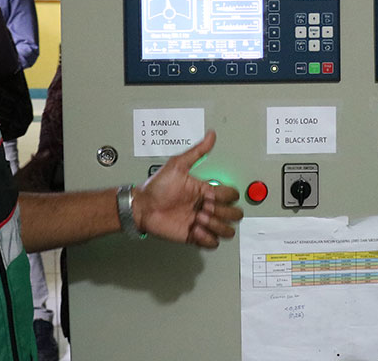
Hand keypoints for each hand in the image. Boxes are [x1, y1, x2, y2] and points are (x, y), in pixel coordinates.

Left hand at [133, 131, 243, 247]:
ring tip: (198, 220)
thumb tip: (211, 135)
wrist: (142, 207)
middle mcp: (207, 207)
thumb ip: (197, 152)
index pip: (231, 195)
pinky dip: (207, 238)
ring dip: (216, 225)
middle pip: (235, 214)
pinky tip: (194, 230)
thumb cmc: (157, 187)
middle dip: (222, 212)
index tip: (206, 195)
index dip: (223, 196)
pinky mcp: (194, 237)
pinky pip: (212, 243)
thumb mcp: (177, 165)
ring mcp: (202, 223)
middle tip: (203, 208)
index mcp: (206, 191)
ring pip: (228, 230)